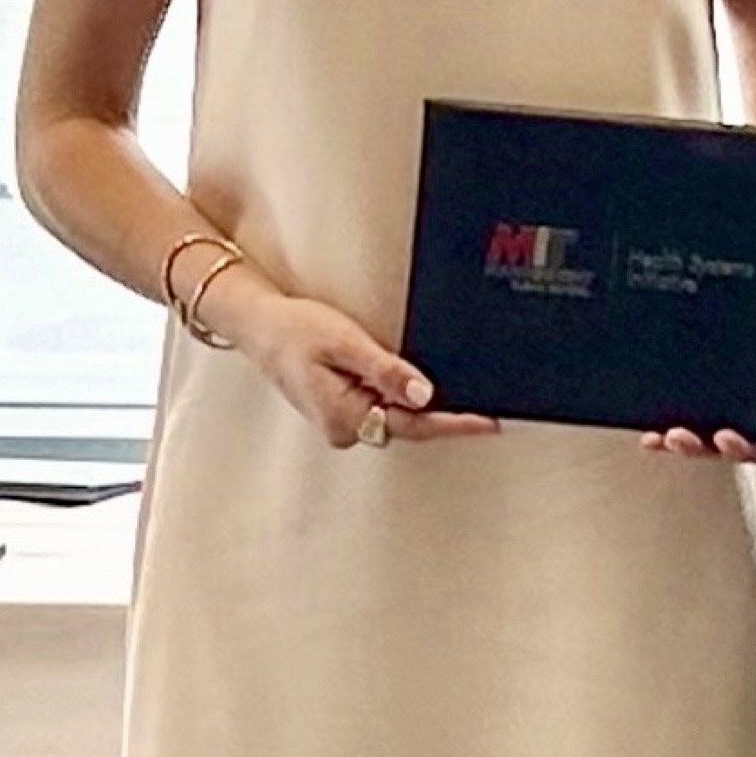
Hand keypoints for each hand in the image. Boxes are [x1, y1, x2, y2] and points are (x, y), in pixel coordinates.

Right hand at [229, 289, 499, 448]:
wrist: (261, 328)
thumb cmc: (297, 331)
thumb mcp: (346, 344)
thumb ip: (385, 371)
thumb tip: (424, 395)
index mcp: (345, 418)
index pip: (413, 424)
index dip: (455, 423)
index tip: (490, 422)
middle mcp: (346, 429)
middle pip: (410, 425)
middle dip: (449, 417)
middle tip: (494, 407)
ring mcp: (344, 421)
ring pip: (399, 418)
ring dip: (431, 409)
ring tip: (474, 398)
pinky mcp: (345, 409)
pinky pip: (385, 408)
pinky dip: (409, 399)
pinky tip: (432, 388)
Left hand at [640, 265, 755, 462]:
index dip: (742, 447)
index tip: (725, 437)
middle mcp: (748, 402)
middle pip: (722, 442)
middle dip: (699, 446)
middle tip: (681, 436)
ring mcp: (721, 392)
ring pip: (699, 429)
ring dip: (678, 438)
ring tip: (662, 435)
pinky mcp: (700, 376)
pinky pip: (679, 404)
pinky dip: (661, 417)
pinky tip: (649, 421)